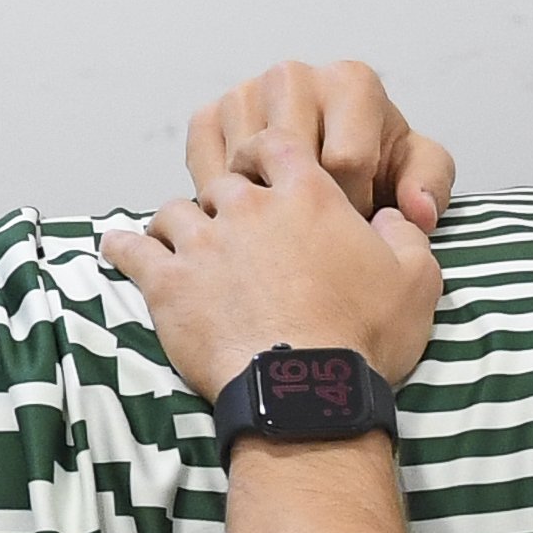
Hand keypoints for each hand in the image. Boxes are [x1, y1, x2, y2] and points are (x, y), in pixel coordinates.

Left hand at [105, 128, 444, 403]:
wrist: (306, 388)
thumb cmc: (363, 339)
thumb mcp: (417, 281)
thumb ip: (406, 235)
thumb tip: (393, 217)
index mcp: (307, 197)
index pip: (276, 145)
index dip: (265, 152)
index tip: (259, 164)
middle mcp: (250, 209)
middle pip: (222, 182)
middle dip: (224, 199)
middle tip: (227, 222)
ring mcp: (204, 243)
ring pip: (174, 211)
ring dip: (176, 224)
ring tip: (178, 241)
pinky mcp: (168, 283)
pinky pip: (132, 251)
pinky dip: (122, 248)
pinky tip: (115, 249)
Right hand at [182, 60, 455, 229]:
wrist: (329, 158)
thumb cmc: (377, 164)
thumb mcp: (416, 171)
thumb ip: (430, 185)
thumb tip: (418, 211)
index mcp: (351, 81)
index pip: (345, 161)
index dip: (355, 205)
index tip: (361, 213)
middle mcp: (291, 76)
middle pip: (289, 164)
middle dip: (307, 207)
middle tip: (322, 222)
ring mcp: (245, 93)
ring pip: (244, 172)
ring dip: (266, 204)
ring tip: (290, 211)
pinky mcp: (208, 116)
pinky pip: (207, 169)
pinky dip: (227, 198)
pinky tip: (256, 204)